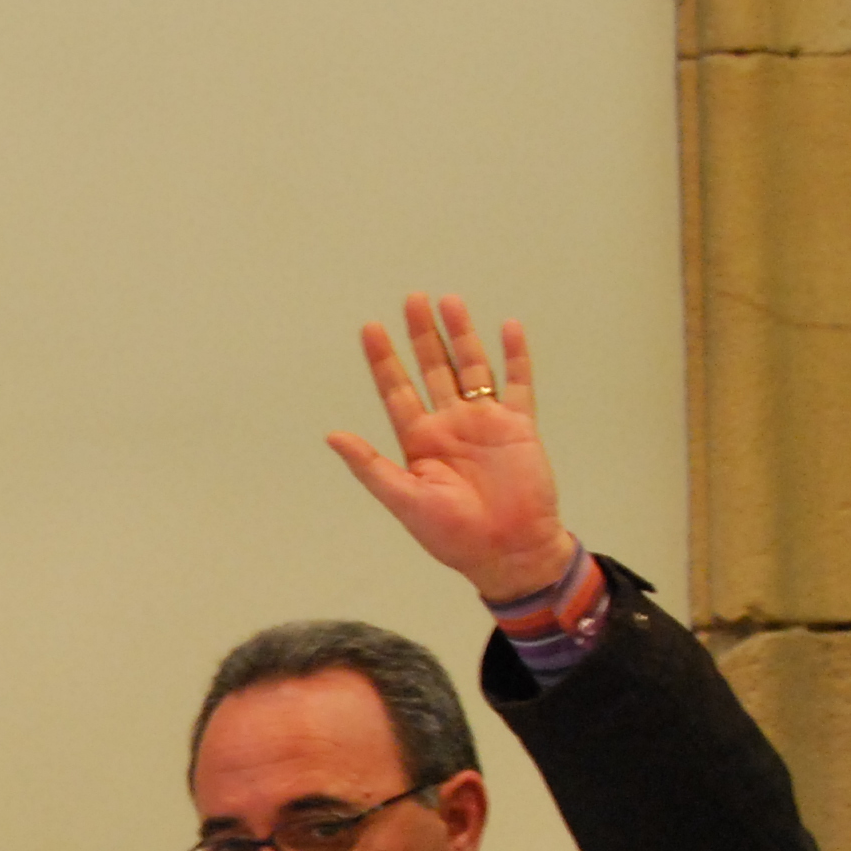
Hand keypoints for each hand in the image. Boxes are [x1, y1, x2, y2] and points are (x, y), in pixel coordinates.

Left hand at [323, 294, 576, 605]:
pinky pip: (517, 383)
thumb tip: (332, 435)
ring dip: (461, 335)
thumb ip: (369, 466)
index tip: (370, 328)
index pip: (396, 390)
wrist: (508, 550)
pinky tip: (508, 327)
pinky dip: (515, 356)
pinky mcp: (519, 425)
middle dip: (421, 335)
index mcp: (419, 441)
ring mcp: (485, 421)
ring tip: (448, 302)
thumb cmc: (453, 535)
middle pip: (433, 368)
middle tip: (412, 299)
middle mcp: (449, 424)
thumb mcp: (404, 500)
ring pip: (471, 367)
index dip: (383, 360)